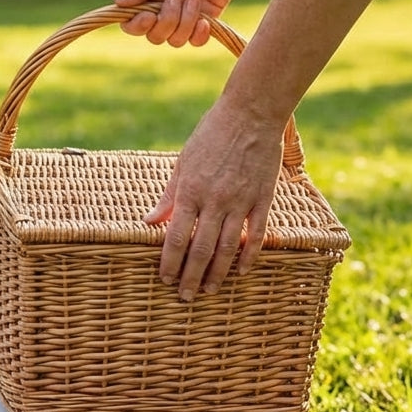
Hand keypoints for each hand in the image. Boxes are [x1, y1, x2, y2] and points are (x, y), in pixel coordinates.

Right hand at [113, 0, 257, 45]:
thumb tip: (117, 2)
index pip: (132, 21)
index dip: (136, 26)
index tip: (148, 16)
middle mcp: (165, 7)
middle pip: (154, 35)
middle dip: (165, 22)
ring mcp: (186, 14)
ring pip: (175, 40)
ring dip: (184, 23)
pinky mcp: (207, 17)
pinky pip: (196, 41)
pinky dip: (198, 36)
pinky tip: (204, 20)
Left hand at [145, 96, 284, 299]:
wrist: (250, 114)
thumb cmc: (210, 136)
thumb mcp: (182, 163)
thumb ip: (168, 197)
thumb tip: (148, 223)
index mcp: (190, 192)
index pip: (176, 238)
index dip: (170, 263)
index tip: (165, 279)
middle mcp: (214, 201)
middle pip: (200, 250)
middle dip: (190, 277)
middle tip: (185, 297)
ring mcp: (241, 202)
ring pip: (227, 248)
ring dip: (217, 273)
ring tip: (209, 290)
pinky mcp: (263, 199)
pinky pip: (257, 235)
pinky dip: (250, 256)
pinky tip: (242, 272)